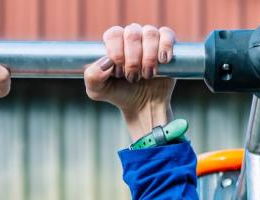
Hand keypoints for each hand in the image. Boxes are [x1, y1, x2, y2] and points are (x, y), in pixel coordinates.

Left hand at [84, 24, 176, 140]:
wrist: (143, 107)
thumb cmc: (119, 94)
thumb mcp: (98, 91)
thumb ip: (92, 76)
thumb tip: (106, 61)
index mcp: (114, 42)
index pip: (114, 34)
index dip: (117, 53)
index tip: (118, 73)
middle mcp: (132, 37)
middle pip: (132, 33)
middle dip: (132, 59)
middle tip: (132, 78)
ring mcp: (150, 39)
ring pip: (150, 33)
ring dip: (148, 58)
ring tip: (146, 75)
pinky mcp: (167, 46)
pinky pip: (167, 34)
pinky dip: (164, 47)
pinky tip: (162, 61)